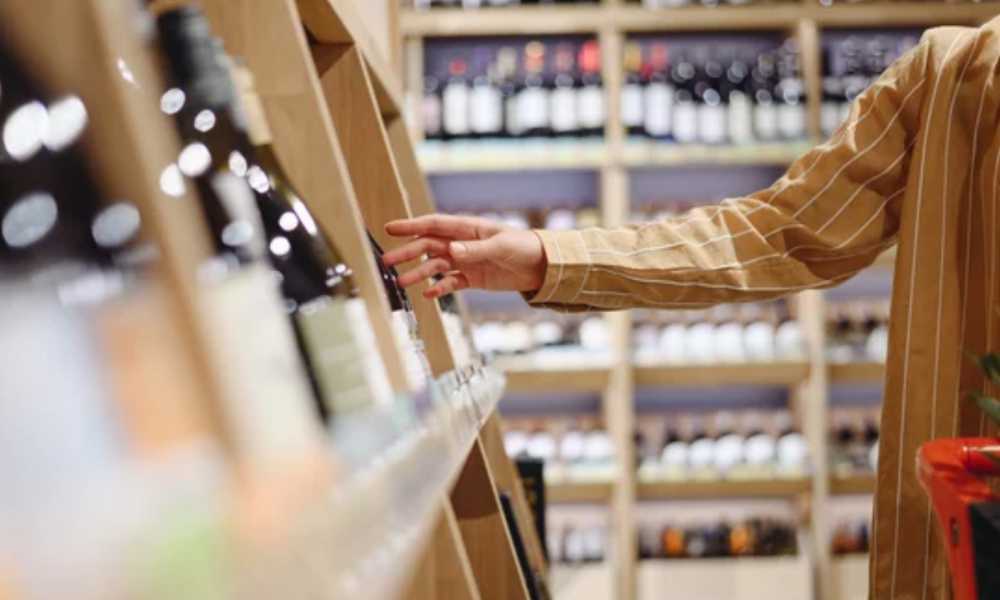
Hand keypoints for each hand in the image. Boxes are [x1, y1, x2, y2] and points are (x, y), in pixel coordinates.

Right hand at [383, 214, 546, 298]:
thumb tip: (450, 250)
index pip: (434, 225)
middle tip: (387, 261)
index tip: (390, 229)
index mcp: (467, 228)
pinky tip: (428, 294)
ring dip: (419, 273)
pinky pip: (450, 282)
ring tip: (402, 282)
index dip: (411, 226)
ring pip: (436, 266)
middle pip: (428, 247)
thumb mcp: (500, 247)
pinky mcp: (472, 278)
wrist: (542, 267)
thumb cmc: (524, 247)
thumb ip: (474, 250)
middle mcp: (462, 243)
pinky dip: (439, 288)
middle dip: (407, 253)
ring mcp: (465, 261)